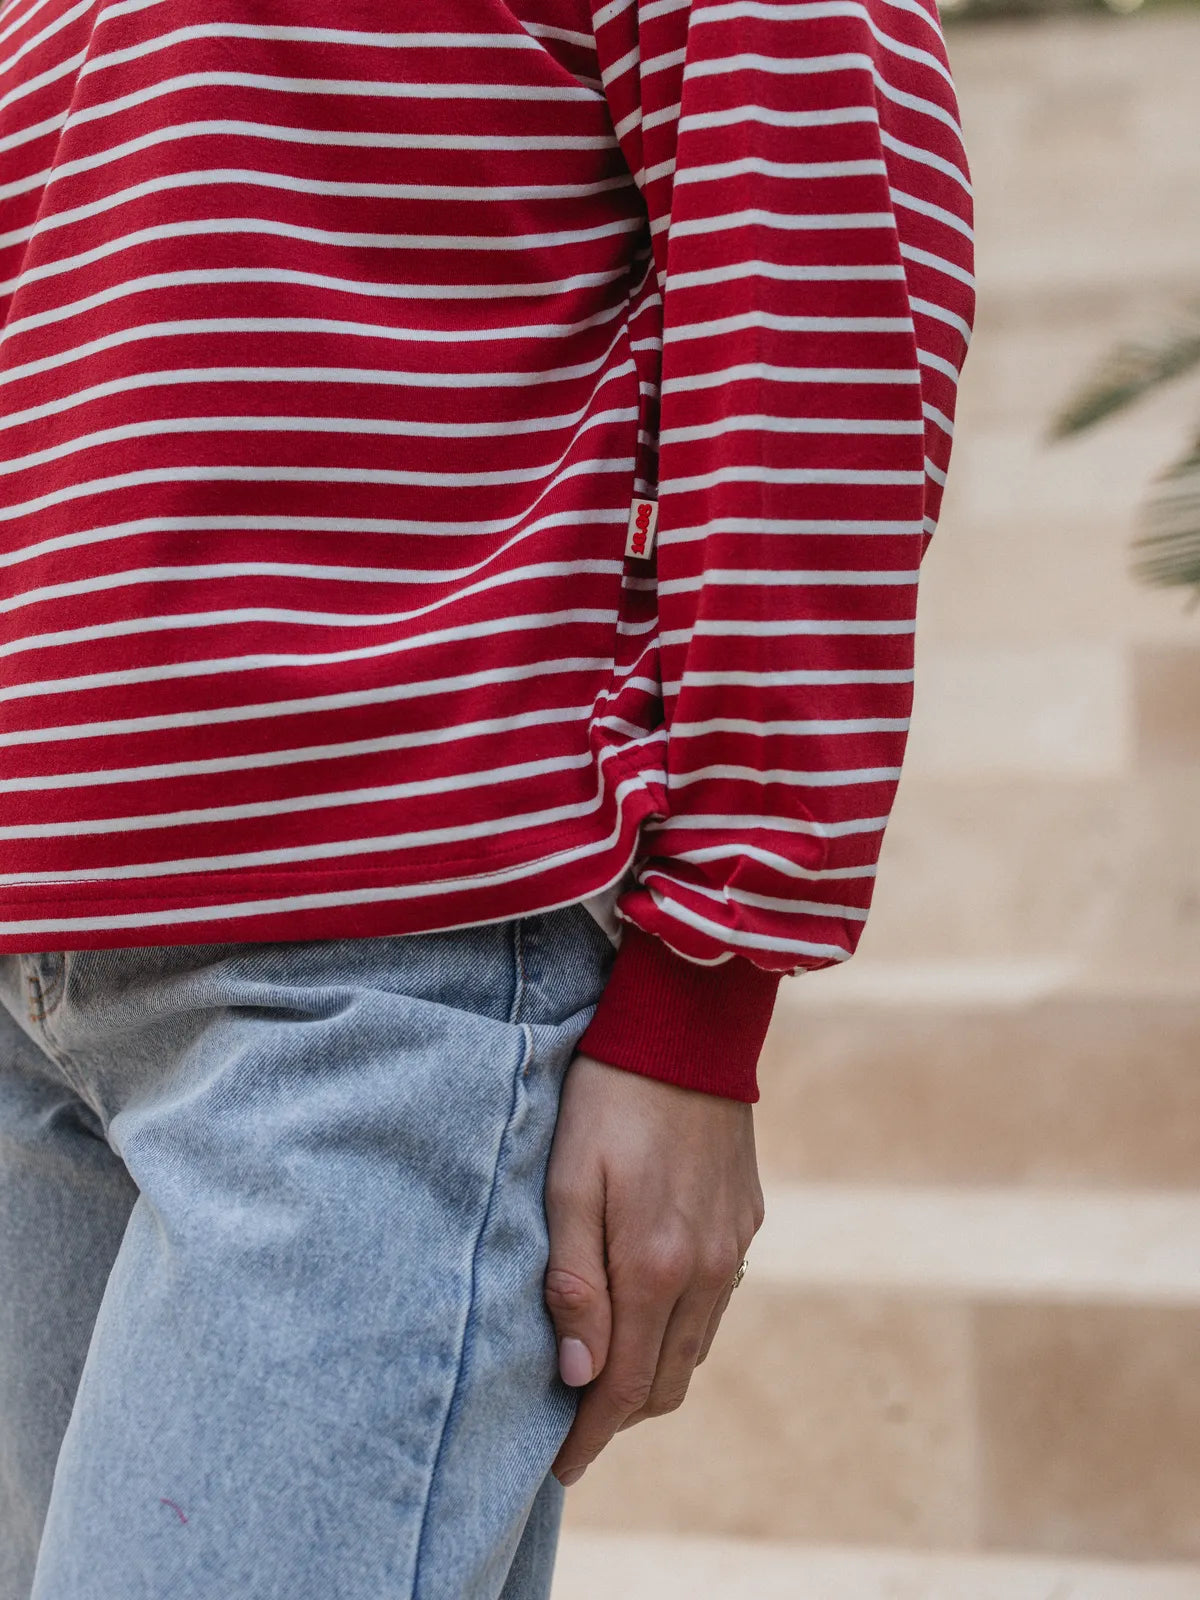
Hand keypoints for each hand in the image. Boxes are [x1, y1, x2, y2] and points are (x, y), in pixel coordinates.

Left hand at [542, 1050, 764, 1486]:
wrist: (685, 1030)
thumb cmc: (607, 1099)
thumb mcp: (567, 1182)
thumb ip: (574, 1280)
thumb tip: (579, 1375)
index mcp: (655, 1266)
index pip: (624, 1386)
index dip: (590, 1437)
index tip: (558, 1468)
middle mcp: (705, 1269)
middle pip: (665, 1381)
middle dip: (620, 1416)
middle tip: (573, 1428)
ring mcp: (732, 1246)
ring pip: (694, 1347)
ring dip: (652, 1374)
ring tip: (605, 1378)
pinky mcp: (746, 1219)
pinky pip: (715, 1301)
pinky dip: (681, 1329)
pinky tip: (649, 1314)